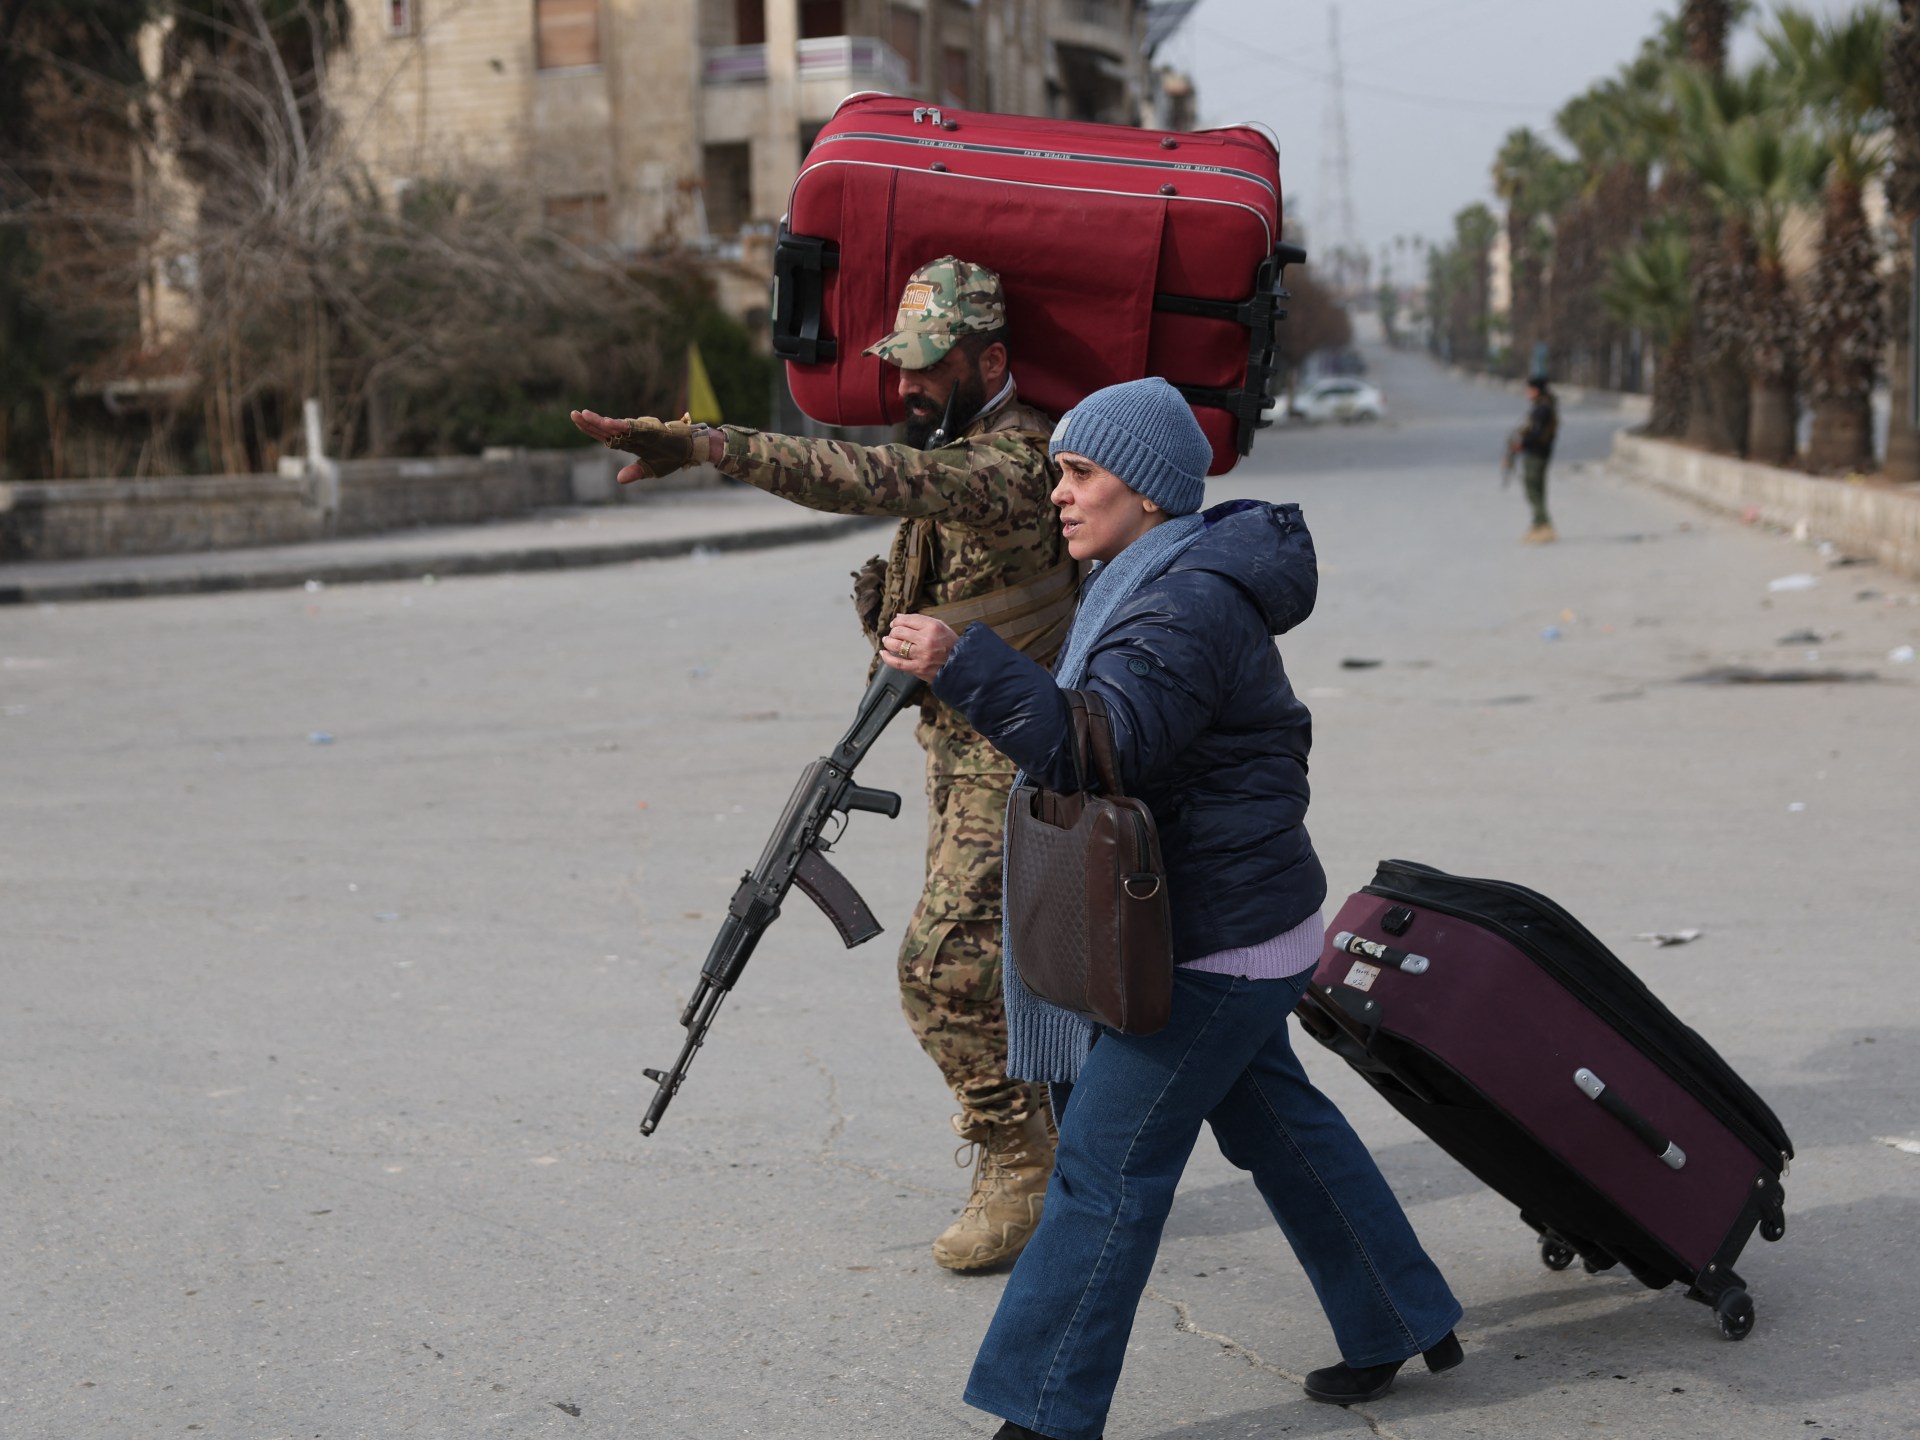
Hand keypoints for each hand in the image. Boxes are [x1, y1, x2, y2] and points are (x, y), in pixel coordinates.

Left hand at [570, 408, 701, 482]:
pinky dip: (620, 426)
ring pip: (617, 427)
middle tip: (573, 414)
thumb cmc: (671, 457)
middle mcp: (633, 435)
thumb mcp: (651, 469)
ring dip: (601, 422)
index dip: (591, 430)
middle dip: (589, 422)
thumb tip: (618, 479)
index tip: (577, 420)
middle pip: (607, 429)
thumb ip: (634, 472)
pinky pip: (632, 428)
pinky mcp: (650, 431)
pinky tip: (607, 423)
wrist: (691, 450)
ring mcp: (641, 431)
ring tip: (584, 415)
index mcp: (630, 443)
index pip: (606, 436)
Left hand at [880, 613, 958, 680]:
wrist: (961, 665)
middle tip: (893, 633)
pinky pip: (897, 663)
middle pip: (899, 631)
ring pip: (896, 645)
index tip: (896, 624)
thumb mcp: (941, 626)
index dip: (898, 621)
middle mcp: (926, 640)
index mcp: (933, 627)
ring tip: (887, 641)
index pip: (907, 619)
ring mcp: (921, 655)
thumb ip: (920, 620)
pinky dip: (887, 657)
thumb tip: (898, 617)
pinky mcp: (918, 668)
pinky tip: (883, 653)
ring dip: (888, 642)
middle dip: (893, 631)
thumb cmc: (950, 644)